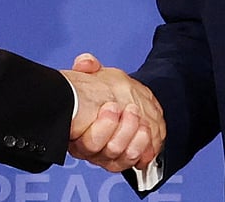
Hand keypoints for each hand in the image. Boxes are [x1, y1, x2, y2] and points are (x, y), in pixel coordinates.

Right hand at [61, 52, 164, 172]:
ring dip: (136, 139)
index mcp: (78, 130)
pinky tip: (146, 134)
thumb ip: (87, 67)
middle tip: (130, 109)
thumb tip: (86, 63)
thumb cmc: (102, 90)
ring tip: (141, 121)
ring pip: (122, 157)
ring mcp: (108, 155)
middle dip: (122, 129)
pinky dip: (144, 149)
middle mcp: (91, 148)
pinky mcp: (126, 158)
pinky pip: (136, 161)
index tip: (112, 106)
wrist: (121, 100)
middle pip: (107, 150)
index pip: (86, 141)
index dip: (102, 127)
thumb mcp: (95, 75)